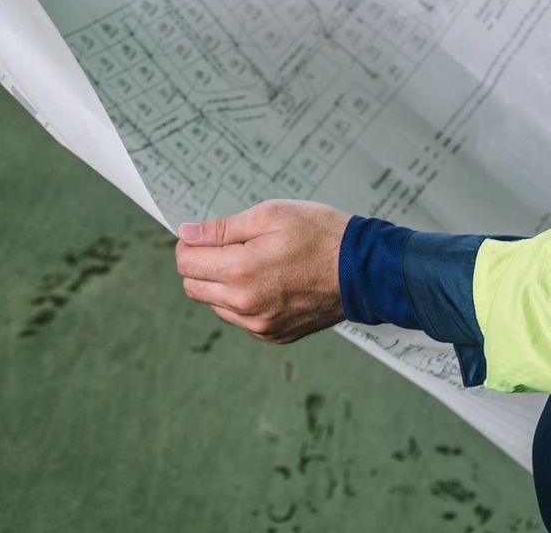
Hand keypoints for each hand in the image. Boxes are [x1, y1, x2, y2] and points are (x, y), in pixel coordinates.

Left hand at [175, 200, 349, 343]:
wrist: (364, 270)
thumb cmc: (322, 235)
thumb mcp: (270, 214)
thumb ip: (222, 227)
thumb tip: (187, 234)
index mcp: (240, 271)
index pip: (186, 263)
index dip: (191, 243)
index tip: (206, 235)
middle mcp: (245, 305)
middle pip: (193, 286)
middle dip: (203, 264)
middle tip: (233, 246)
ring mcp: (259, 325)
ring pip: (216, 305)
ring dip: (224, 284)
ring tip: (258, 263)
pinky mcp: (274, 335)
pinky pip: (241, 319)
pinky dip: (245, 301)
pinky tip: (271, 282)